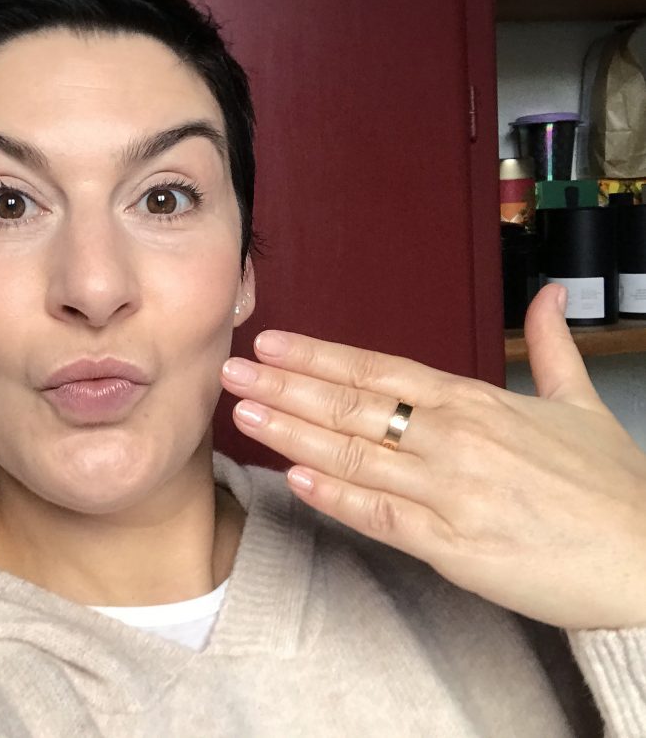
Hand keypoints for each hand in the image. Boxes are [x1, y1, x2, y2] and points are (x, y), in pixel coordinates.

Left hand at [220, 284, 645, 629]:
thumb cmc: (612, 487)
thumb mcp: (583, 403)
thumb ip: (552, 345)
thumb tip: (548, 292)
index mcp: (476, 402)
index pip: (379, 369)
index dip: (320, 356)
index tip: (273, 343)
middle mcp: (454, 439)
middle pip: (352, 405)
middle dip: (286, 387)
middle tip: (231, 370)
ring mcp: (449, 491)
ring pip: (353, 455)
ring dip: (292, 433)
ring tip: (244, 414)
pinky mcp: (451, 545)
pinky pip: (379, 515)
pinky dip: (334, 496)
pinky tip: (293, 478)